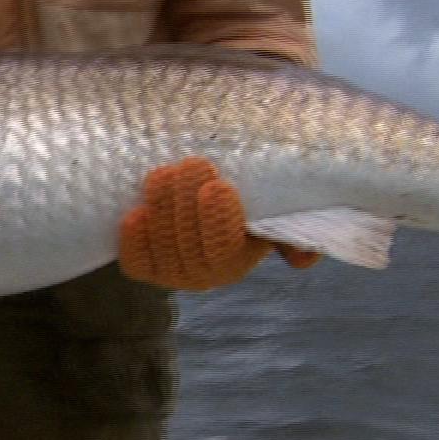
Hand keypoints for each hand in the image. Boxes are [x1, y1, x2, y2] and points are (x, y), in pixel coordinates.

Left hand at [119, 157, 318, 290]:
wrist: (200, 192)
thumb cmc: (244, 198)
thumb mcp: (275, 209)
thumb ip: (294, 229)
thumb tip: (303, 259)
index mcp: (238, 258)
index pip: (225, 249)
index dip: (219, 221)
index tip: (217, 187)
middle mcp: (205, 273)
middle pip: (190, 246)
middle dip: (187, 204)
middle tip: (190, 165)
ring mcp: (172, 271)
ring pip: (164, 247)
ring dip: (162, 210)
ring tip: (163, 175)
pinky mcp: (144, 264)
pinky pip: (137, 262)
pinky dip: (135, 241)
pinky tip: (137, 214)